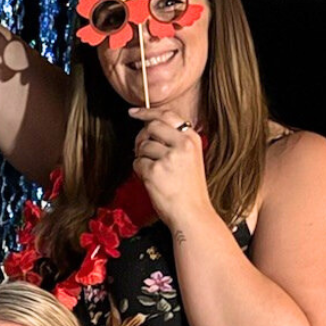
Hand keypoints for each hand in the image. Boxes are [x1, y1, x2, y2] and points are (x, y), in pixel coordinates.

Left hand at [128, 106, 214, 235]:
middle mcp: (182, 144)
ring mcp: (168, 157)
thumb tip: (148, 128)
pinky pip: (137, 163)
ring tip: (153, 171)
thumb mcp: (190, 158)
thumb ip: (174, 141)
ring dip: (141, 158)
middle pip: (151, 127)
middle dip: (141, 137)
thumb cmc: (188, 189)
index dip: (147, 112)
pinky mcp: (154, 171)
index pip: (167, 115)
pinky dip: (139, 171)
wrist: (192, 213)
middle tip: (140, 149)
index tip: (133, 112)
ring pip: (142, 146)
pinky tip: (151, 180)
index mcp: (192, 139)